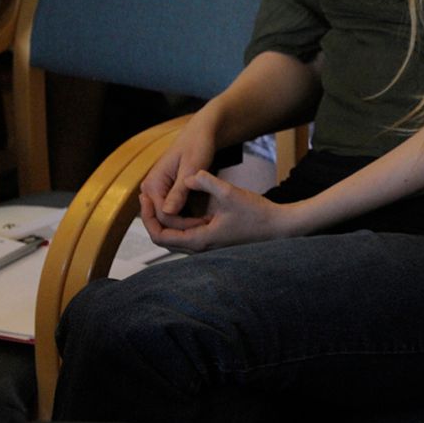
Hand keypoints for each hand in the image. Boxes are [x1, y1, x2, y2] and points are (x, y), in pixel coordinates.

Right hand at [140, 116, 216, 227]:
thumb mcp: (192, 167)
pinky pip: (172, 212)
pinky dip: (186, 216)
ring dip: (185, 223)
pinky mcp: (165, 193)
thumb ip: (180, 190)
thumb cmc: (197, 145)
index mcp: (153, 184)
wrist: (200, 133)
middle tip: (207, 226)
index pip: (163, 216)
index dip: (183, 224)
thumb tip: (167, 212)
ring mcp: (156, 192)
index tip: (204, 223)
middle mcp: (150, 190)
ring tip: (207, 222)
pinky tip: (202, 216)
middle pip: (162, 221)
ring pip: (167, 219)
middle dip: (183, 226)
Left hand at [140, 170, 290, 250]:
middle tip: (144, 197)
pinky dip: (178, 220)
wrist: (279, 227)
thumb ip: (207, 181)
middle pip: (163, 238)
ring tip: (157, 199)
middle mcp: (200, 247)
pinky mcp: (213, 239)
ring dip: (164, 219)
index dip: (148, 217)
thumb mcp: (230, 193)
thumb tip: (188, 175)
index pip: (160, 236)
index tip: (144, 198)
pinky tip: (180, 204)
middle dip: (151, 218)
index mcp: (199, 240)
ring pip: (174, 236)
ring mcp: (207, 245)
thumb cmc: (258, 215)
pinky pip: (187, 233)